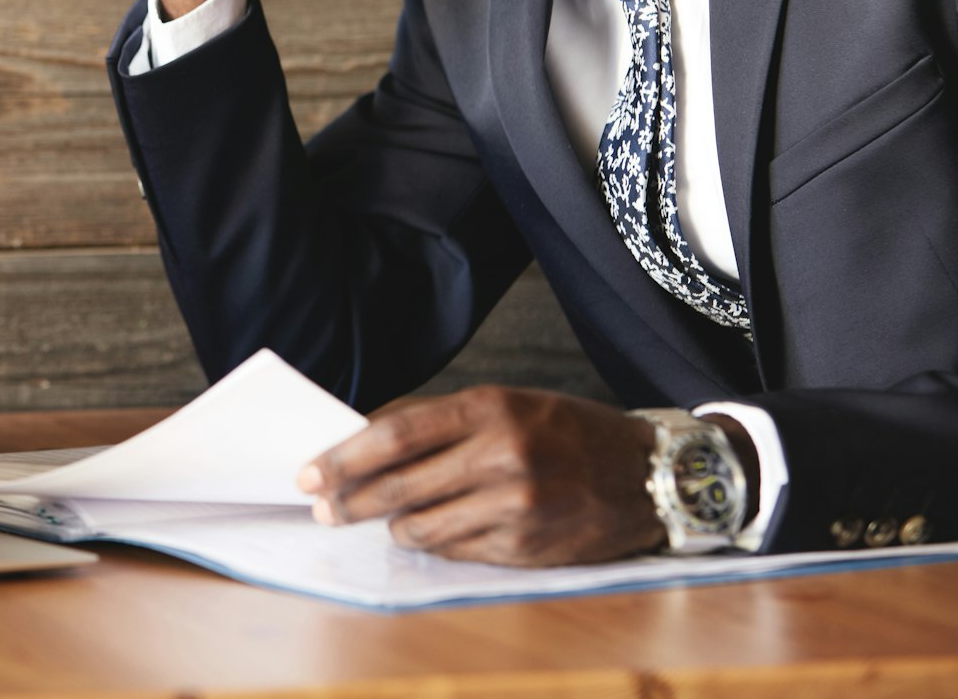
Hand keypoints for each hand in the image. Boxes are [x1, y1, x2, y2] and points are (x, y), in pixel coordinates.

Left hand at [296, 387, 665, 565]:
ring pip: (421, 528)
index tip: (308, 473)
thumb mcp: (506, 403)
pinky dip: (438, 544)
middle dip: (349, 501)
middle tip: (323, 509)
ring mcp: (515, 507)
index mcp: (490, 408)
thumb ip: (439, 421)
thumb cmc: (566, 430)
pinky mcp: (527, 548)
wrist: (649, 474)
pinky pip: (456, 553)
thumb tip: (363, 438)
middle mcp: (502, 456)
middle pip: (399, 487)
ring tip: (391, 518)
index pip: (395, 435)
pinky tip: (440, 532)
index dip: (344, 458)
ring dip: (395, 526)